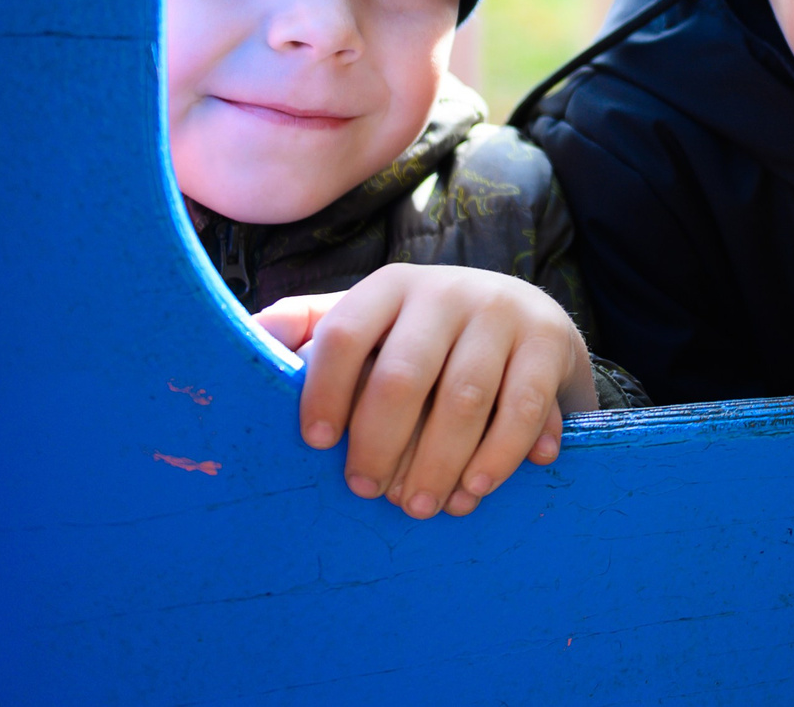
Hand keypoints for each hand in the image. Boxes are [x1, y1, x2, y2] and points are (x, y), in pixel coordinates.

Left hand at [255, 264, 599, 519]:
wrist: (525, 317)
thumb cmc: (423, 337)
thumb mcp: (371, 322)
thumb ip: (309, 328)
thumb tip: (244, 336)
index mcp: (390, 286)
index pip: (345, 332)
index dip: (324, 391)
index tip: (317, 445)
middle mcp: (446, 290)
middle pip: (402, 375)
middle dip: (380, 445)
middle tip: (368, 493)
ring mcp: (501, 313)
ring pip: (463, 399)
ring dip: (438, 464)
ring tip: (420, 507)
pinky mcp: (548, 340)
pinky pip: (520, 408)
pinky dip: (498, 457)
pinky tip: (475, 489)